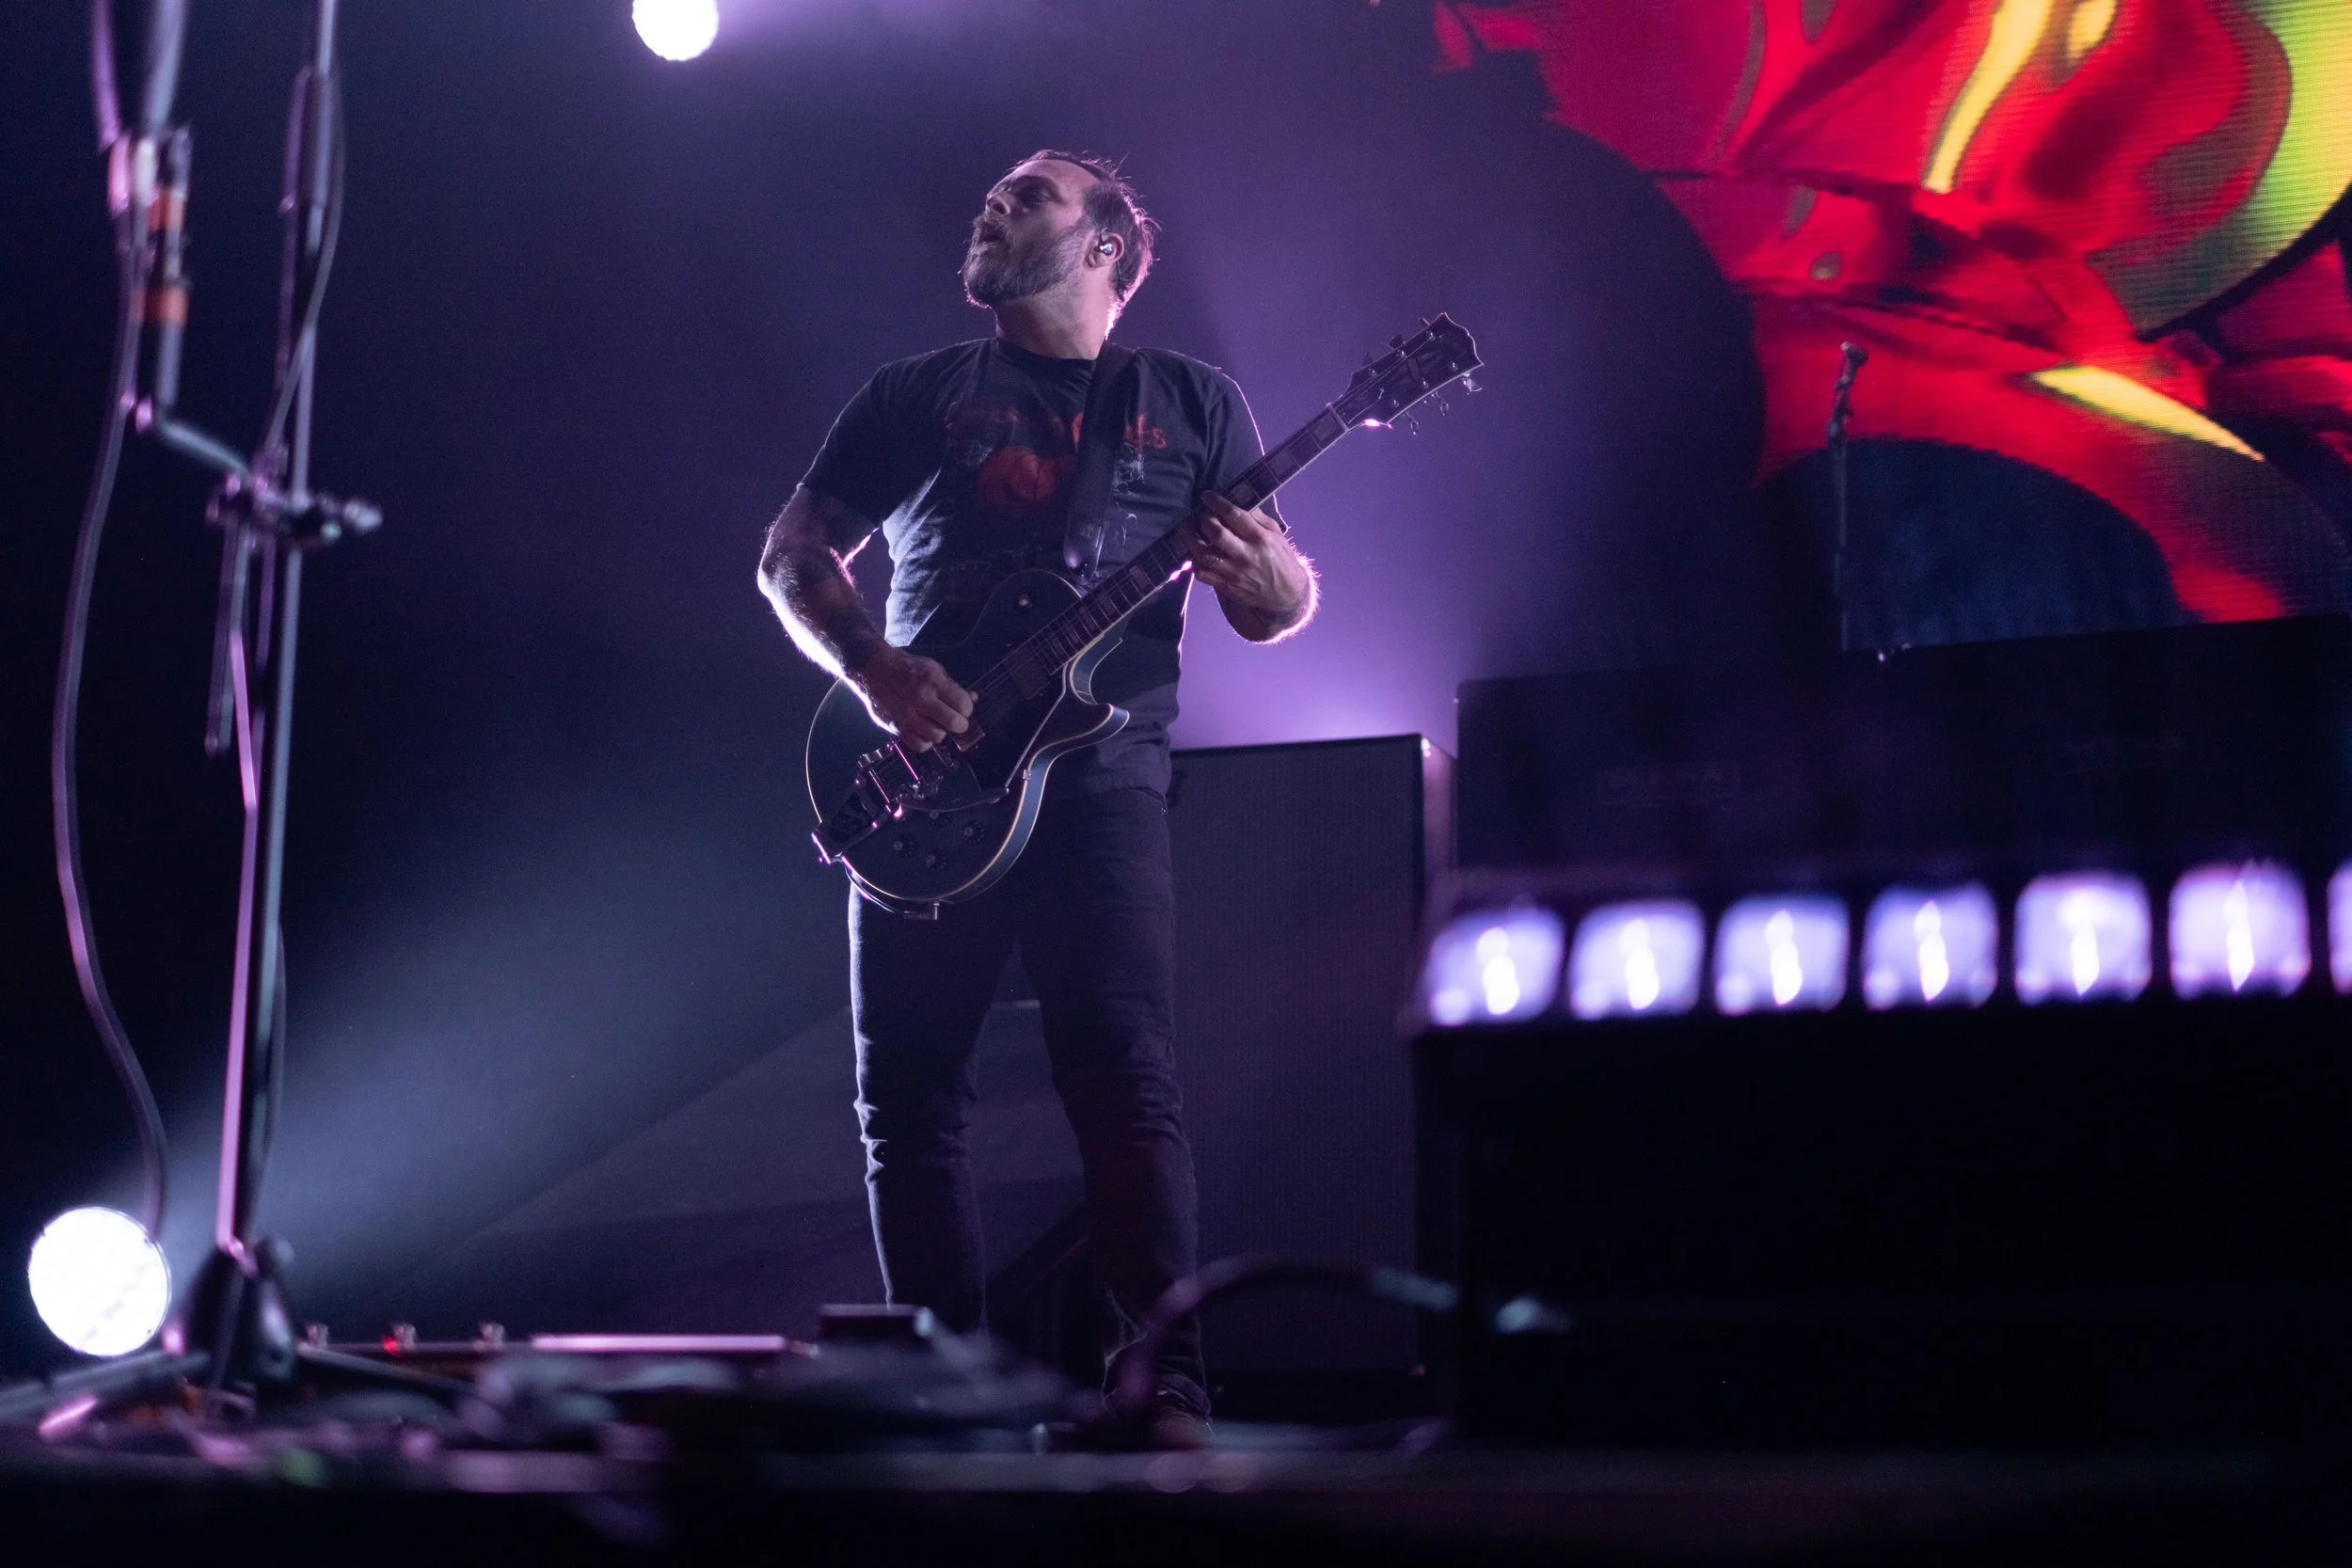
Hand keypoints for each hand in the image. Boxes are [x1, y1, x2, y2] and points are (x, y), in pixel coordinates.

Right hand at [851, 646, 973, 750]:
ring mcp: (907, 715)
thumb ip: (953, 685)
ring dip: (941, 732)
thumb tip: (973, 698)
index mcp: (933, 682)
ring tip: (936, 724)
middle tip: (955, 720)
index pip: (963, 704)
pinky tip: (924, 732)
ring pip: (938, 736)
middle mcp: (921, 700)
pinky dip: (925, 742)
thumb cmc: (906, 668)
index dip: (967, 709)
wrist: (873, 670)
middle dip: (960, 724)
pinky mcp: (896, 727)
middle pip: (954, 723)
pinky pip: (919, 746)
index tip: (962, 708)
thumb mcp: (933, 668)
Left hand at [1188, 491, 1308, 621]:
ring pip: (1204, 554)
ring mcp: (1233, 572)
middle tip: (1200, 517)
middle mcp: (1245, 555)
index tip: (1206, 496)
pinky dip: (1195, 562)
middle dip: (1204, 521)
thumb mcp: (1276, 534)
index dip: (1217, 503)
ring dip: (1191, 540)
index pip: (1234, 515)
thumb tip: (1239, 499)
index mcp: (1259, 538)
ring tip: (1187, 530)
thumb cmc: (1281, 558)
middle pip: (1216, 533)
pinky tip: (1196, 553)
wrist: (1285, 594)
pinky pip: (1202, 574)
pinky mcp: (1226, 586)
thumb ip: (1257, 518)